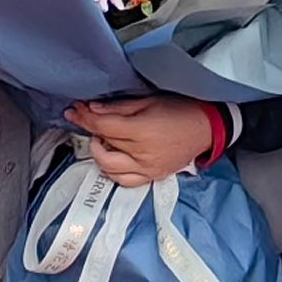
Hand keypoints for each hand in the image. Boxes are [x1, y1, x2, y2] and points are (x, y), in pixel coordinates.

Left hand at [70, 93, 221, 186]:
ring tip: (102, 139)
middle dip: (89, 129)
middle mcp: (143, 154)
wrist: (207, 128)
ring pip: (109, 167)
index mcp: (143, 131)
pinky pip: (124, 180)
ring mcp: (148, 169)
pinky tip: (112, 157)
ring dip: (99, 152)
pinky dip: (113, 171)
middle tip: (84, 117)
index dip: (85, 117)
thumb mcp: (150, 101)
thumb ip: (119, 108)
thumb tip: (92, 109)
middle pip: (104, 144)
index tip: (74, 109)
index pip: (103, 126)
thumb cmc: (181, 109)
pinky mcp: (153, 177)